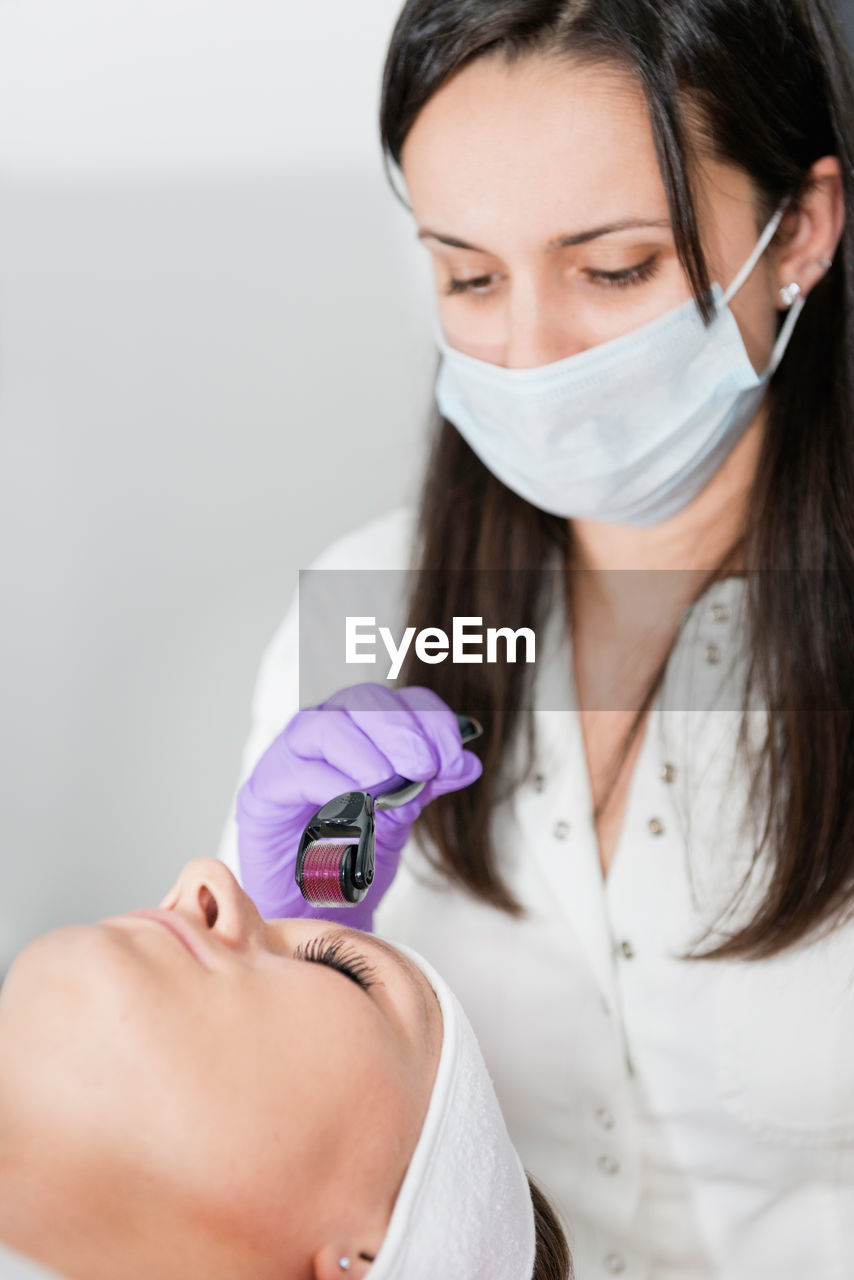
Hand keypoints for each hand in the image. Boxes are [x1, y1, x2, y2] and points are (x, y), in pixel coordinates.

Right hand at [235, 683, 481, 929]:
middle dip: (401, 730)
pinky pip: (295, 773)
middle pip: (361, 700)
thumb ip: (425, 788)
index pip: (399, 701)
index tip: (453, 757)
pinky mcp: (262, 792)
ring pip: (323, 725)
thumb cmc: (347, 862)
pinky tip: (354, 808)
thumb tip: (467, 761)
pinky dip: (331, 785)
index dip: (431, 720)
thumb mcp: (398, 821)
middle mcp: (325, 734)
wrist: (307, 914)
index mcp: (363, 732)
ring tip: (386, 784)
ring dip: (364, 751)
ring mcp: (289, 758)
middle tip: (423, 766)